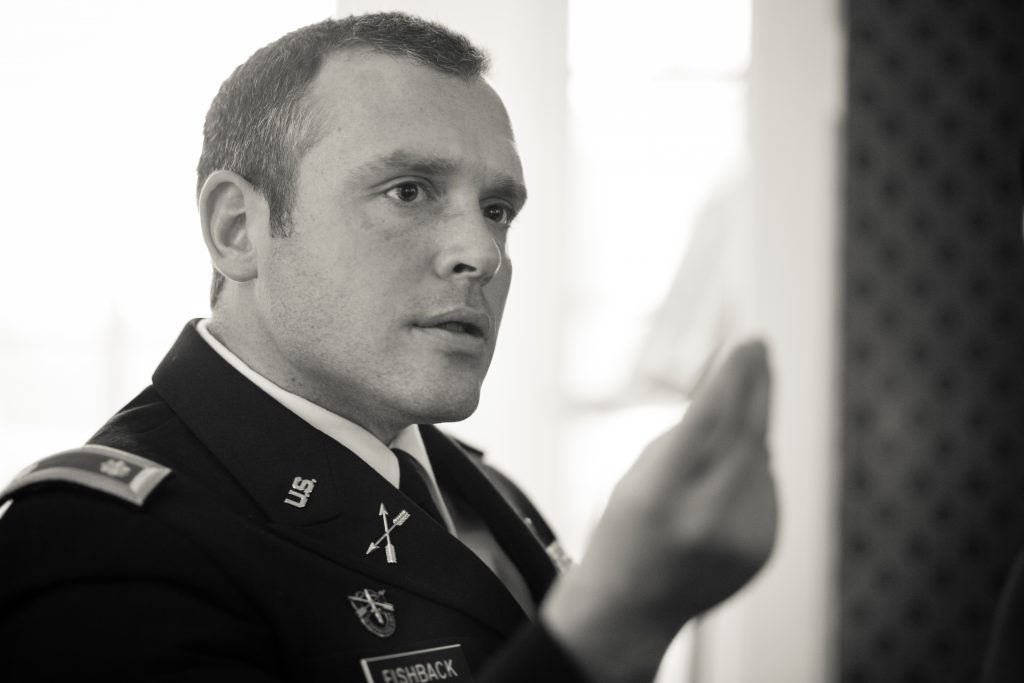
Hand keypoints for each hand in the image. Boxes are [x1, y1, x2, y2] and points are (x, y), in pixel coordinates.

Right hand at [542, 340, 777, 681]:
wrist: (634, 608)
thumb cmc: (625, 531)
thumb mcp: (639, 475)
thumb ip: (687, 436)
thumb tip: (734, 390)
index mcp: (661, 494)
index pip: (708, 420)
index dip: (732, 377)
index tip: (748, 342)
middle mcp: (707, 516)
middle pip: (746, 432)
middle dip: (755, 385)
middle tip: (760, 346)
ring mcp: (742, 536)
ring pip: (760, 456)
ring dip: (746, 434)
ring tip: (713, 445)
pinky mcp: (764, 546)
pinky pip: (766, 485)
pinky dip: (751, 470)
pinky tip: (723, 482)